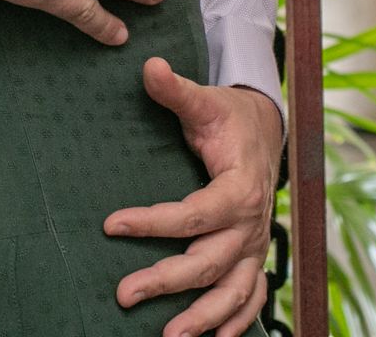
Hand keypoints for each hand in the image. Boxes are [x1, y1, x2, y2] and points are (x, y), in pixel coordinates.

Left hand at [105, 57, 281, 336]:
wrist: (265, 129)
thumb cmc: (228, 116)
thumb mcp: (204, 100)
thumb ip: (175, 89)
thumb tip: (148, 66)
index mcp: (240, 189)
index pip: (193, 215)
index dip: (153, 223)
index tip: (110, 224)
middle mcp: (251, 224)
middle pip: (208, 262)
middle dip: (167, 281)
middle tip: (124, 293)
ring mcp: (255, 245)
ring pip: (232, 290)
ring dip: (203, 317)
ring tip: (168, 335)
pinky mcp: (254, 255)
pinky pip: (252, 296)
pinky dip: (236, 321)